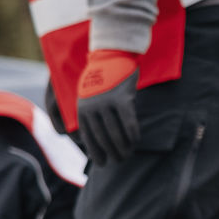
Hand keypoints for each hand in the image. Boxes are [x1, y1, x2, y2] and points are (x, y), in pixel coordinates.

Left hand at [77, 50, 139, 164]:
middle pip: (103, 138)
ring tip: (128, 154)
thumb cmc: (102, 78)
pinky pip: (129, 123)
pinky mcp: (122, 99)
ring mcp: (107, 103)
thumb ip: (91, 114)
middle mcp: (92, 108)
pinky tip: (136, 141)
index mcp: (82, 108)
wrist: (112, 54)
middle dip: (111, 152)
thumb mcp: (89, 96)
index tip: (103, 163)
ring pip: (116, 133)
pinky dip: (133, 134)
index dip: (96, 152)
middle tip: (120, 160)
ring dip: (123, 147)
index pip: (89, 137)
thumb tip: (98, 138)